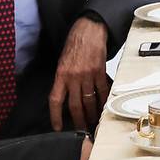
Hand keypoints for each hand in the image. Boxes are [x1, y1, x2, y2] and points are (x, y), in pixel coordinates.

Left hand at [49, 15, 110, 131]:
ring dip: (92, 113)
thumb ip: (63, 79)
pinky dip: (103, 100)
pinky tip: (104, 107)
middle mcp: (73, 77)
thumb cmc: (74, 44)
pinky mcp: (100, 72)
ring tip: (94, 121)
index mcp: (61, 75)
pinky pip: (102, 91)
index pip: (55, 100)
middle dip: (78, 120)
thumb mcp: (62, 62)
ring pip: (89, 101)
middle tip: (81, 129)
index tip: (57, 127)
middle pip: (75, 105)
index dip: (55, 116)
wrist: (88, 31)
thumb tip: (65, 96)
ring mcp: (87, 75)